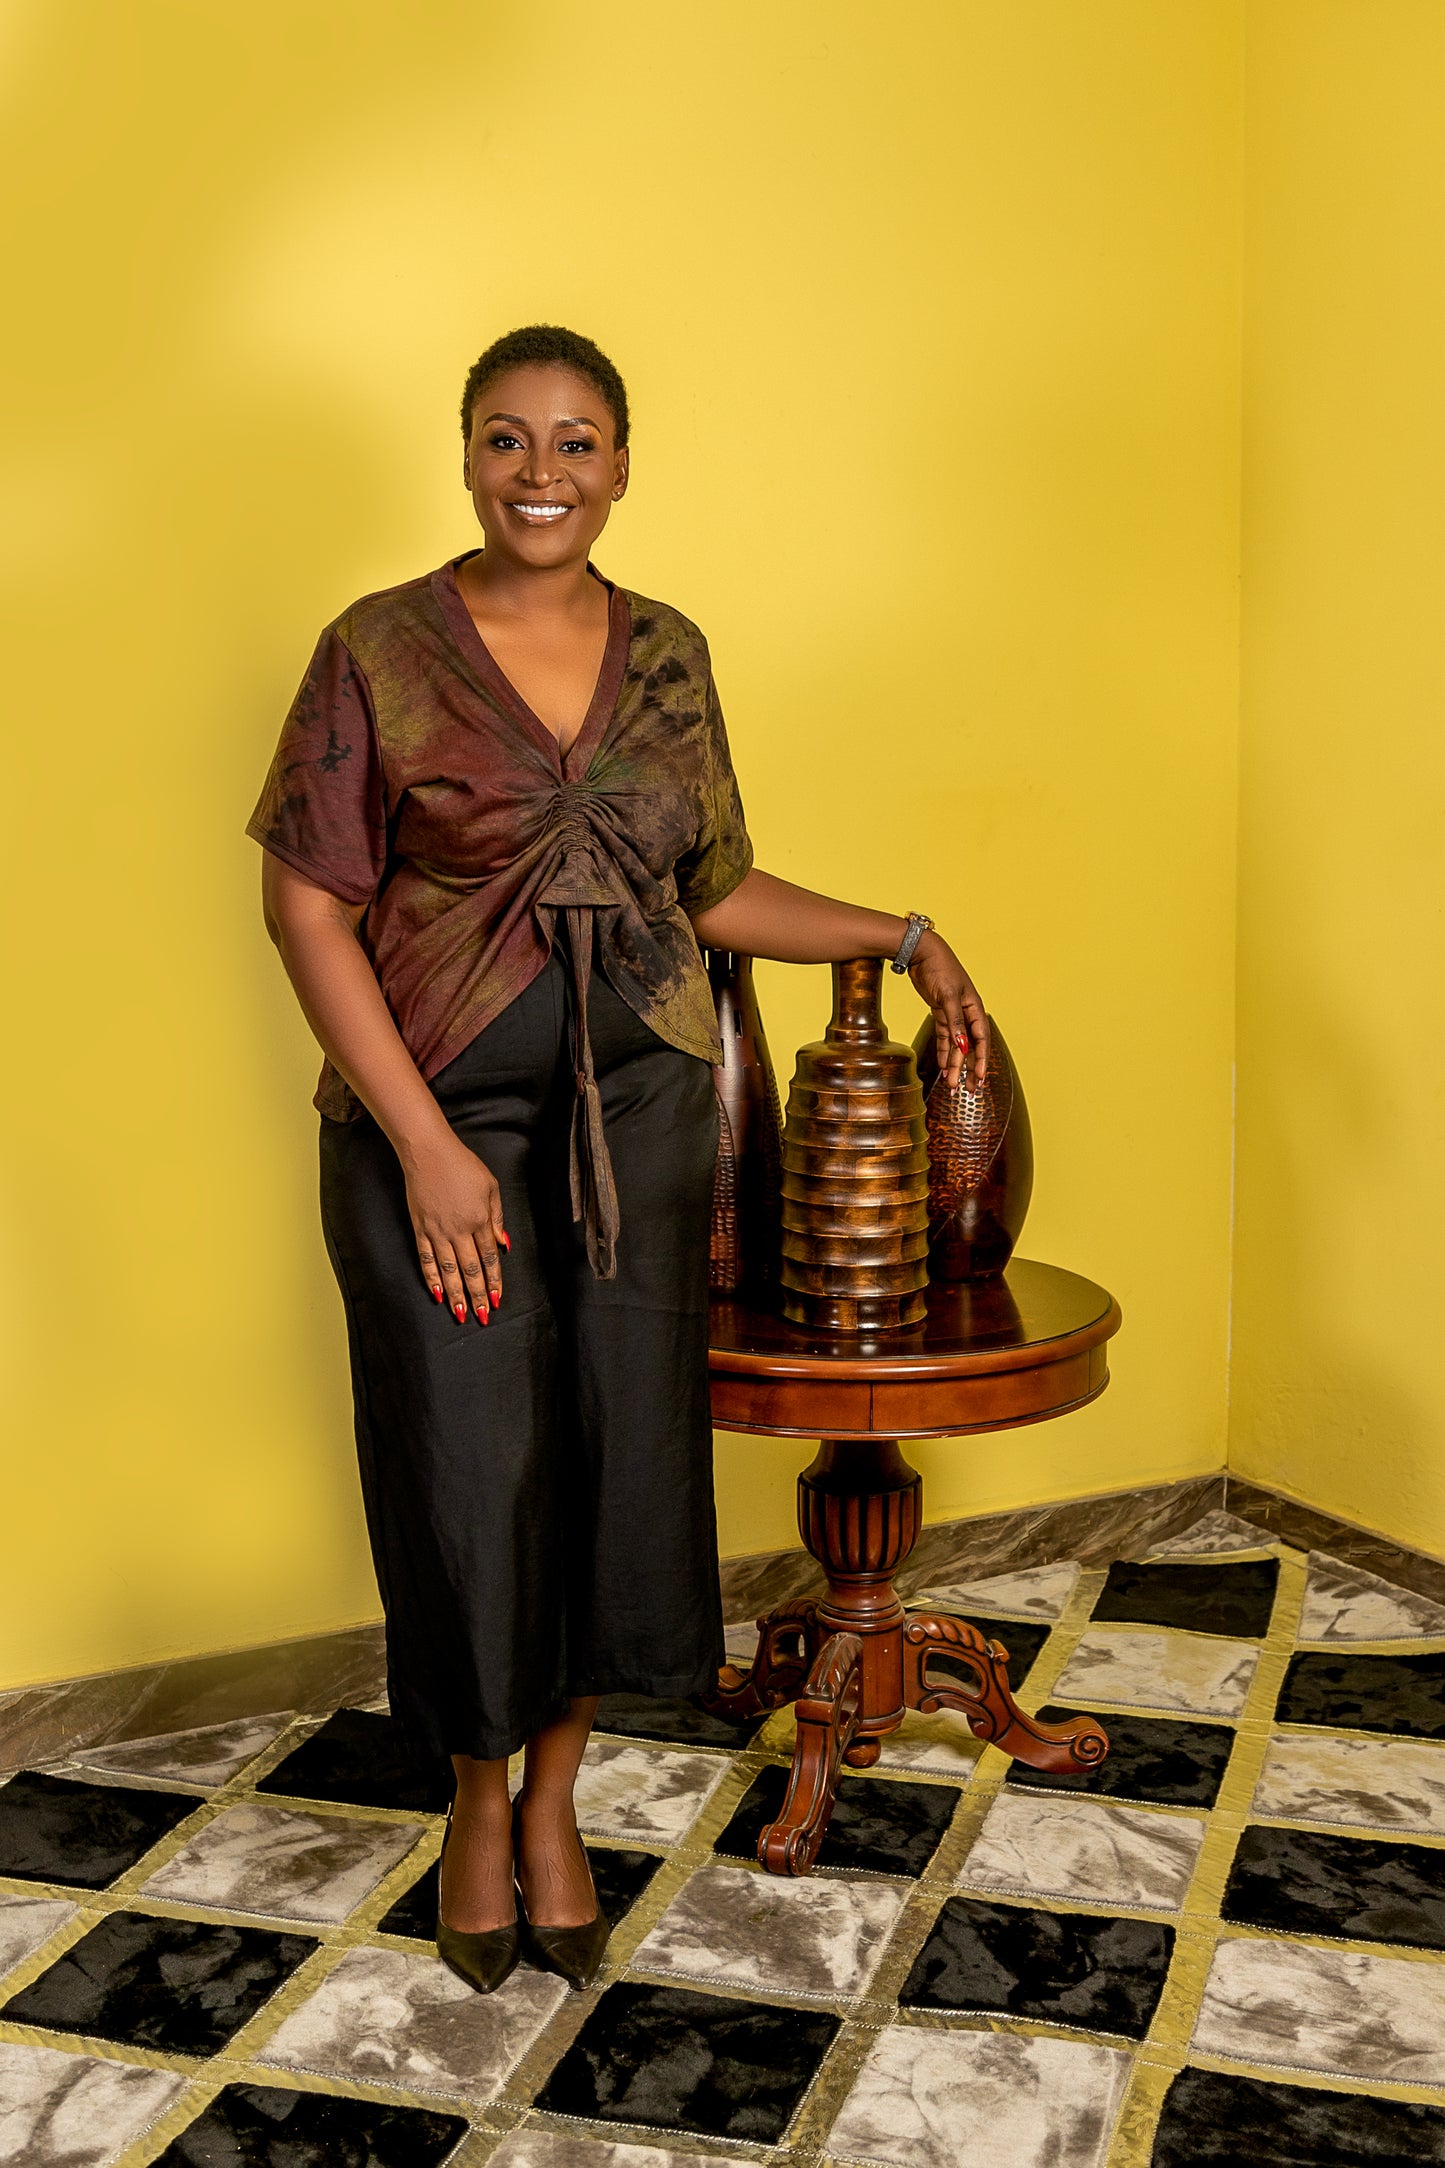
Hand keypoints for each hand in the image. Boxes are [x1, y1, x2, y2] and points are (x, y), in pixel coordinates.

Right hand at [402, 1131, 508, 1323]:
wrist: (428, 1152)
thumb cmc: (462, 1165)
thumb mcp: (490, 1186)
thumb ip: (497, 1218)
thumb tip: (503, 1245)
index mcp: (479, 1220)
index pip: (489, 1259)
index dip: (494, 1281)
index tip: (497, 1299)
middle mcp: (458, 1230)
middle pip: (470, 1270)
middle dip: (477, 1295)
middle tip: (482, 1316)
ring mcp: (437, 1232)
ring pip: (448, 1270)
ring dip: (456, 1294)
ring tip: (461, 1314)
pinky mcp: (420, 1228)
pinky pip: (425, 1259)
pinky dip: (431, 1277)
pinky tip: (437, 1293)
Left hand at [908, 929, 989, 1092]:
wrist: (921, 952)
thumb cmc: (940, 968)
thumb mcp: (948, 996)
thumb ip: (955, 1023)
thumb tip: (962, 1047)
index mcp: (974, 1008)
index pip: (981, 1039)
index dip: (980, 1060)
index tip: (978, 1078)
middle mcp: (966, 1013)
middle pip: (970, 1046)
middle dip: (969, 1069)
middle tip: (969, 1090)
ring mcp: (953, 1014)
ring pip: (956, 1045)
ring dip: (955, 1065)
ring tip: (953, 1085)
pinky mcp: (940, 1012)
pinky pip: (944, 1037)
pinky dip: (944, 1052)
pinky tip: (943, 1067)